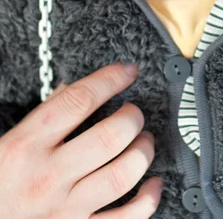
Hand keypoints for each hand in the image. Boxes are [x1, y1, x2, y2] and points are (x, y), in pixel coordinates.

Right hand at [0, 63, 162, 217]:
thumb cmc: (1, 180)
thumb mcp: (9, 141)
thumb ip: (45, 114)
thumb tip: (75, 87)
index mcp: (27, 145)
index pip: (78, 101)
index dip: (110, 80)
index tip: (128, 72)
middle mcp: (47, 177)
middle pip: (109, 137)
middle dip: (133, 117)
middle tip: (134, 112)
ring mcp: (66, 210)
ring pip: (123, 175)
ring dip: (143, 152)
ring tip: (143, 141)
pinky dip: (149, 199)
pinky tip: (152, 183)